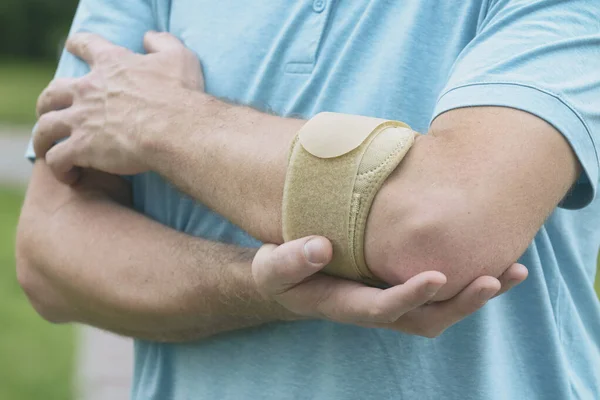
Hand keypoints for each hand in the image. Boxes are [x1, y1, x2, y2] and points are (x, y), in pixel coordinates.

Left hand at [34, 31, 202, 183]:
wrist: (175, 130)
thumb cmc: (180, 95)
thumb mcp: (179, 58)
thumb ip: (162, 42)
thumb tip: (148, 37)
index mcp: (111, 65)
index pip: (86, 45)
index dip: (78, 45)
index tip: (73, 47)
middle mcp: (88, 89)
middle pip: (53, 92)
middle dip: (49, 103)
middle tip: (53, 112)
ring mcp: (81, 119)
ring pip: (45, 128)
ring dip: (43, 139)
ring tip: (48, 149)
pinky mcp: (82, 148)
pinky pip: (57, 159)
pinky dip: (59, 168)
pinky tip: (70, 176)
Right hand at [253, 236, 527, 336]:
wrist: (289, 283)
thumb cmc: (281, 274)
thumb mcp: (273, 267)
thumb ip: (291, 261)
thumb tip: (321, 247)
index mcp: (345, 305)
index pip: (383, 308)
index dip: (410, 295)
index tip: (438, 276)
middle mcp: (375, 310)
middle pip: (426, 319)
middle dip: (461, 303)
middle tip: (494, 279)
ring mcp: (390, 303)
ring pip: (441, 311)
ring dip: (475, 296)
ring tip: (512, 272)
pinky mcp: (399, 289)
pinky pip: (439, 295)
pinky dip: (467, 281)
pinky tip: (491, 259)